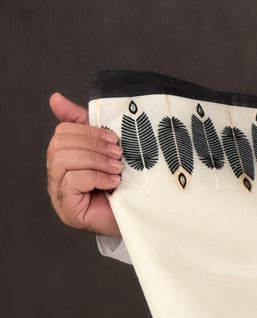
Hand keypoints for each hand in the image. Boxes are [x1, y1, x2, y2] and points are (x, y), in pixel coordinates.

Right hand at [46, 92, 122, 237]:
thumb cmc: (123, 186)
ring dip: (94, 160)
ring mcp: (59, 193)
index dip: (86, 131)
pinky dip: (95, 177)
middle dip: (91, 145)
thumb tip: (55, 98)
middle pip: (59, 144)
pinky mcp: (68, 209)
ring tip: (116, 168)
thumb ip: (84, 125)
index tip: (113, 138)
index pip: (62, 132)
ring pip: (63, 160)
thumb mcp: (105, 150)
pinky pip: (73, 180)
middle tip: (117, 153)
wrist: (139, 219)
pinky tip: (113, 182)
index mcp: (64, 157)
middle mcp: (57, 174)